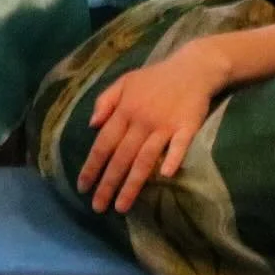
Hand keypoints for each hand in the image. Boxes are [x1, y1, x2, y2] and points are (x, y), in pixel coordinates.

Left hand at [77, 39, 230, 213]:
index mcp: (124, 110)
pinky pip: (179, 146)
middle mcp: (141, 120)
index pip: (103, 144)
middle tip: (97, 207)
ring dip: (132, 184)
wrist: (193, 68)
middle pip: (121, 157)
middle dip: (107, 184)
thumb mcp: (124, 82)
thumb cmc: (155, 78)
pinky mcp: (187, 127)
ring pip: (145, 159)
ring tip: (121, 207)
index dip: (91, 166)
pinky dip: (172, 159)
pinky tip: (165, 177)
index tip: (82, 187)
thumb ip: (105, 102)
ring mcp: (164, 125)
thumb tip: (91, 125)